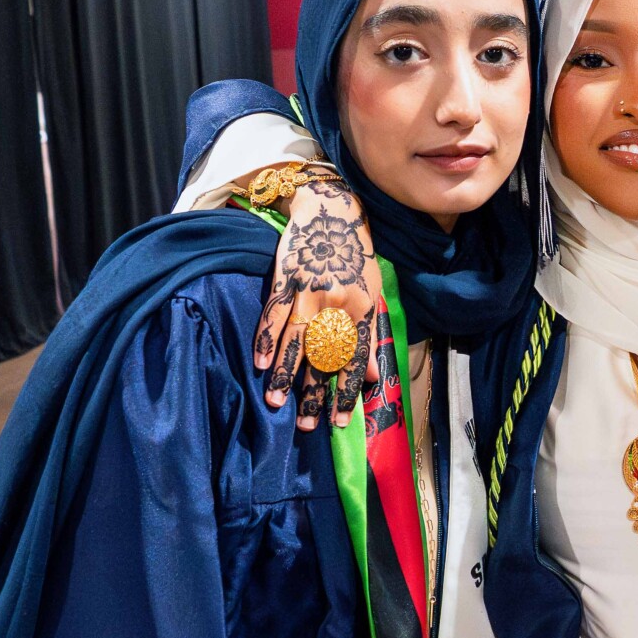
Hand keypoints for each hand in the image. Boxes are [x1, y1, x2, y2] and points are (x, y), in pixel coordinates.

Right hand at [255, 173, 380, 429]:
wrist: (332, 211)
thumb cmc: (355, 258)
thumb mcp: (372, 296)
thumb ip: (371, 338)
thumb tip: (376, 378)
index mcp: (361, 312)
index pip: (355, 361)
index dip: (349, 393)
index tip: (341, 422)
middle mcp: (337, 306)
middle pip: (324, 359)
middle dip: (315, 395)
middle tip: (306, 426)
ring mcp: (309, 292)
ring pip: (296, 341)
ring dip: (286, 375)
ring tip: (277, 404)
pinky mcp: (284, 280)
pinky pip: (274, 314)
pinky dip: (267, 339)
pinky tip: (261, 364)